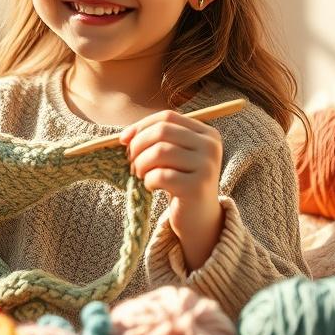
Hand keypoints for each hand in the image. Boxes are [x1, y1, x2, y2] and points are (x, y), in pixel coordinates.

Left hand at [118, 109, 224, 270]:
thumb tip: (125, 136)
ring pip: (160, 152)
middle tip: (132, 163)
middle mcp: (210, 146)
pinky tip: (152, 187)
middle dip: (138, 146)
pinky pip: (160, 175)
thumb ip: (154, 139)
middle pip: (162, 131)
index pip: (167, 117)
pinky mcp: (197, 187)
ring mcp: (206, 166)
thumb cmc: (179, 181)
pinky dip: (149, 181)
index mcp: (206, 133)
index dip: (141, 126)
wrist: (199, 218)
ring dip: (141, 164)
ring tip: (141, 175)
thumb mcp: (171, 156)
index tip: (124, 141)